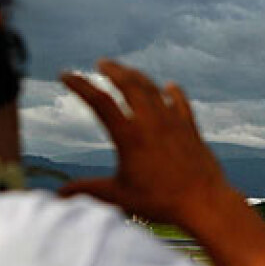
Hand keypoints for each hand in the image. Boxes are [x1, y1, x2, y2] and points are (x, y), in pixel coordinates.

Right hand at [58, 60, 238, 226]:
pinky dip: (173, 92)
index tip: (66, 75)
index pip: (99, 102)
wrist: (204, 202)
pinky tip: (169, 87)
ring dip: (138, 77)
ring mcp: (173, 122)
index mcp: (129, 136)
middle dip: (113, 70)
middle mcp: (151, 123)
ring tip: (127, 71)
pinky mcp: (190, 129)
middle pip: (129, 85)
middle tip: (102, 63)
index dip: (80, 86)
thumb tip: (60, 196)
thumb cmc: (160, 202)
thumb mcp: (119, 196)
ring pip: (153, 89)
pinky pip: (181, 103)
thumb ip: (88, 190)